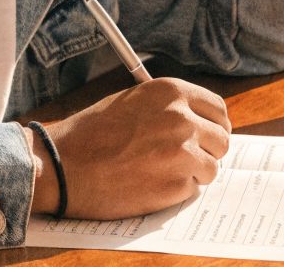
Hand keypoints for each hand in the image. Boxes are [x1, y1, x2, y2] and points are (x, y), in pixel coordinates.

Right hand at [27, 78, 230, 219]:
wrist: (62, 165)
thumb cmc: (91, 133)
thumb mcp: (133, 101)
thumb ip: (168, 107)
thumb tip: (197, 120)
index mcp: (172, 93)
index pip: (218, 109)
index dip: (214, 125)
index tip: (208, 135)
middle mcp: (183, 120)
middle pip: (222, 140)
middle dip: (208, 151)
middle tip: (186, 158)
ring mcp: (182, 153)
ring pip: (211, 167)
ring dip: (192, 172)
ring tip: (160, 171)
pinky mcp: (175, 185)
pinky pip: (192, 189)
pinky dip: (175, 190)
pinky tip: (149, 184)